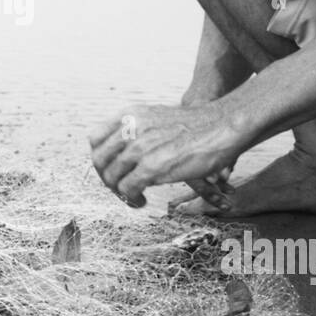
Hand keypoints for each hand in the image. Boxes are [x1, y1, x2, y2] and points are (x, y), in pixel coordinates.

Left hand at [88, 102, 245, 207]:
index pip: (95, 139)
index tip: (110, 169)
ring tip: (133, 196)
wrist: (221, 127)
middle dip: (106, 178)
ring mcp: (140, 148)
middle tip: (119, 188)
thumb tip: (120, 149)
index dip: (100, 158)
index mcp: (129, 115)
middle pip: (99, 160)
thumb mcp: (156, 117)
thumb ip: (136, 129)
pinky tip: (141, 201)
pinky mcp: (151, 167)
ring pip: (111, 177)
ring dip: (119, 192)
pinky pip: (127, 189)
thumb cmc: (194, 127)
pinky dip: (131, 199)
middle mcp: (130, 129)